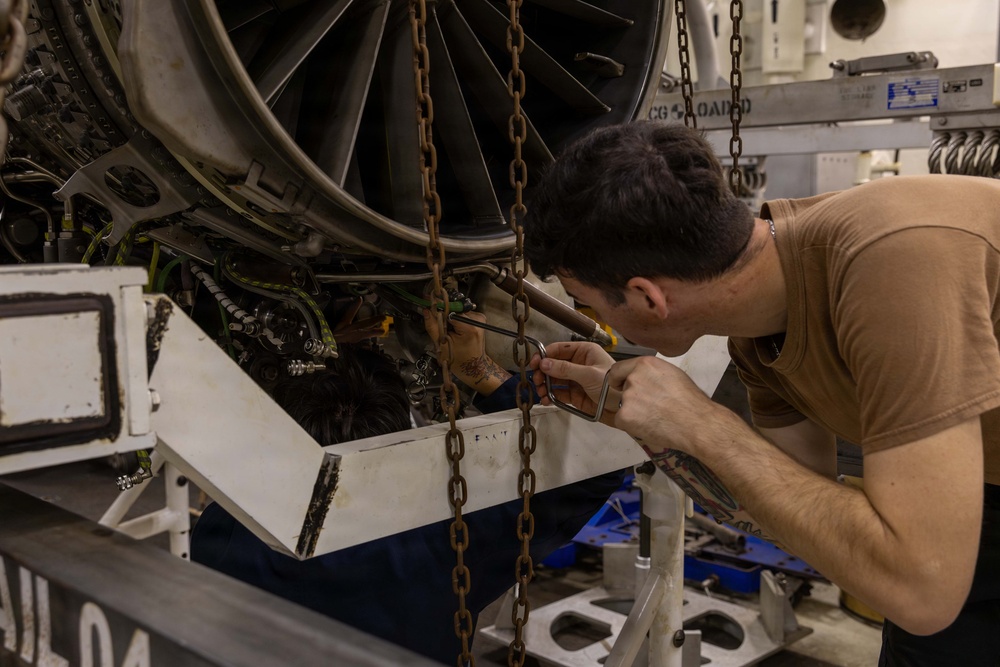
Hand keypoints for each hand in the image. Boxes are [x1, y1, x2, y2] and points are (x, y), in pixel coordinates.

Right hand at [422, 309, 510, 394]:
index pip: (449, 310)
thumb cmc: (459, 360)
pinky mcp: (479, 319)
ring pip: (458, 310)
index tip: (428, 304)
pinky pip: (463, 313)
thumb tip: (426, 311)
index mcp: (469, 327)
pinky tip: (455, 329)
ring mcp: (480, 319)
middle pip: (454, 309)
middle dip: (443, 314)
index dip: (437, 309)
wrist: (474, 366)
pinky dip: (456, 319)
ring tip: (448, 330)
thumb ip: (433, 326)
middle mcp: (477, 320)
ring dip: (450, 317)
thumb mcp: (442, 345)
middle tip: (438, 324)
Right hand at [530, 341, 619, 425]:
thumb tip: (543, 363)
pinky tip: (546, 400)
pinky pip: (558, 394)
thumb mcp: (588, 375)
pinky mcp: (575, 395)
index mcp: (584, 352)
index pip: (559, 349)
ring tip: (541, 392)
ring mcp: (576, 380)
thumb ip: (565, 369)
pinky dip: (550, 396)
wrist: (623, 408)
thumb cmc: (612, 386)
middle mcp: (578, 364)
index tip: (534, 364)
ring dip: (545, 385)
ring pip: (554, 380)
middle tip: (537, 381)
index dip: (545, 355)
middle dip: (543, 373)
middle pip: (553, 365)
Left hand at [608, 356, 724, 453]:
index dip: (619, 379)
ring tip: (655, 419)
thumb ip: (653, 374)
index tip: (620, 386)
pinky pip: (623, 421)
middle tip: (652, 408)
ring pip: (624, 407)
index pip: (618, 369)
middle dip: (634, 399)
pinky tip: (650, 427)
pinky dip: (633, 426)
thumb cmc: (691, 400)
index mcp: (645, 364)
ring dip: (634, 413)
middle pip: (624, 389)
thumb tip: (647, 381)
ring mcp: (627, 397)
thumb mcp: (672, 375)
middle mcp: (633, 377)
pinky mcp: (624, 416)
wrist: (696, 423)